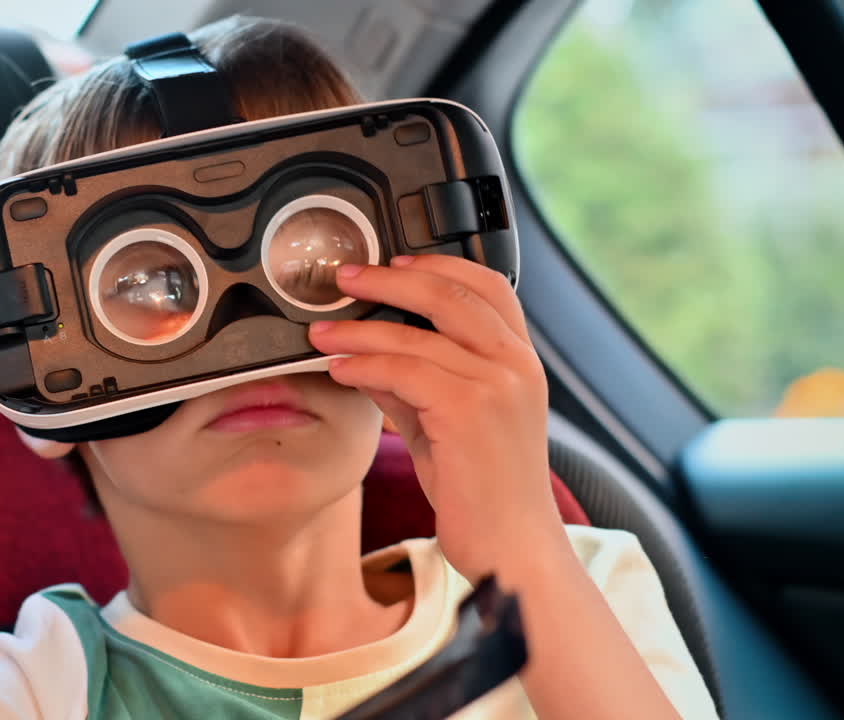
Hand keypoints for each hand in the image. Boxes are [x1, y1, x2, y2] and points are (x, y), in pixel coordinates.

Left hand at [308, 254, 565, 580]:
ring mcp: (497, 385)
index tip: (396, 261)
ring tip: (322, 331)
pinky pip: (403, 371)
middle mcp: (517, 365)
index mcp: (521, 362)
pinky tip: (339, 368)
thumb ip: (413, 386)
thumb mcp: (444, 426)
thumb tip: (367, 355)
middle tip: (345, 278)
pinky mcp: (470, 410)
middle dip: (390, 279)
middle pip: (450, 293)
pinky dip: (364, 364)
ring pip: (417, 333)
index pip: (489, 286)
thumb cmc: (484, 494)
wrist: (512, 552)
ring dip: (360, 328)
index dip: (439, 264)